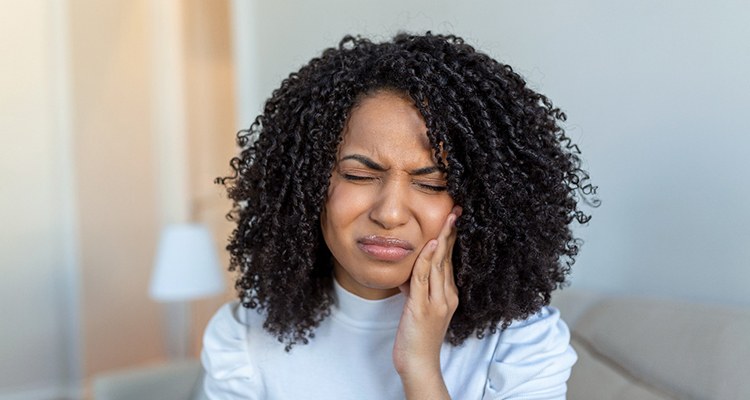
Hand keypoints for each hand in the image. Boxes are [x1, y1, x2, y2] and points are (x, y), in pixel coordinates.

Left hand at [392, 206, 461, 398]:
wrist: (418, 363)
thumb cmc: (416, 337)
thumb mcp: (416, 306)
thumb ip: (416, 288)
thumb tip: (408, 271)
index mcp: (448, 295)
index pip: (449, 261)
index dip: (451, 239)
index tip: (453, 219)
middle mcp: (447, 296)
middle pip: (448, 258)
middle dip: (451, 233)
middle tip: (455, 210)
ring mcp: (437, 302)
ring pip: (439, 265)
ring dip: (442, 240)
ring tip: (447, 219)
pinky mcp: (424, 308)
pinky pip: (425, 278)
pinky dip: (426, 259)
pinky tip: (429, 244)